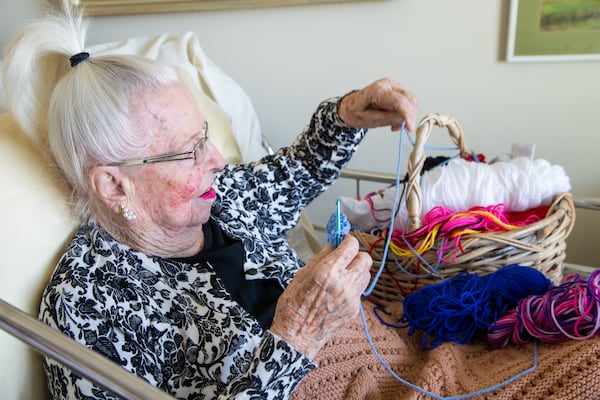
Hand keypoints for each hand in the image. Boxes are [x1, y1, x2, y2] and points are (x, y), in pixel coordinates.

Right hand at [270, 236, 371, 358]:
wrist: (296, 337)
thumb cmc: (293, 306)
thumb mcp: (301, 275)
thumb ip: (320, 258)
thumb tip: (332, 245)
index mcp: (328, 271)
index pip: (351, 246)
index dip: (347, 241)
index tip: (342, 241)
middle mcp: (344, 283)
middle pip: (365, 259)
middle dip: (356, 255)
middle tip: (345, 258)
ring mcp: (352, 298)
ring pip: (366, 274)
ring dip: (357, 270)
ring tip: (343, 274)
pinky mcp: (355, 310)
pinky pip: (360, 291)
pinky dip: (352, 287)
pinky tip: (338, 292)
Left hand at [337, 77, 418, 131]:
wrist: (350, 106)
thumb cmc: (355, 112)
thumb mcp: (369, 120)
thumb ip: (389, 119)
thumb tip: (405, 121)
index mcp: (377, 91)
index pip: (400, 102)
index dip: (408, 116)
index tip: (410, 128)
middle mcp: (386, 84)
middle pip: (409, 99)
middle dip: (409, 116)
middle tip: (400, 128)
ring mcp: (392, 85)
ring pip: (411, 100)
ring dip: (408, 114)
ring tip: (394, 123)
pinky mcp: (396, 88)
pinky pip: (408, 100)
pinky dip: (406, 111)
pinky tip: (395, 117)